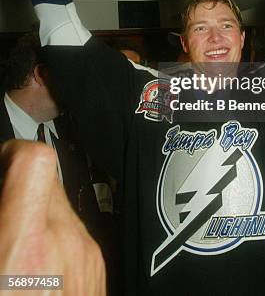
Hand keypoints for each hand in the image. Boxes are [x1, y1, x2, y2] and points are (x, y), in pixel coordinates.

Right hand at [0, 140, 105, 294]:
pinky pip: (74, 234)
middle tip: (4, 209)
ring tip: (15, 246)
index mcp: (27, 244)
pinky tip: (35, 269)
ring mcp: (87, 255)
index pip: (36, 160)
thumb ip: (0, 215)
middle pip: (49, 181)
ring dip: (37, 216)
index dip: (16, 151)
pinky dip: (53, 240)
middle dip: (21, 188)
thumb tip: (4, 191)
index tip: (4, 160)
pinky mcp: (98, 268)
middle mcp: (65, 242)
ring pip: (61, 208)